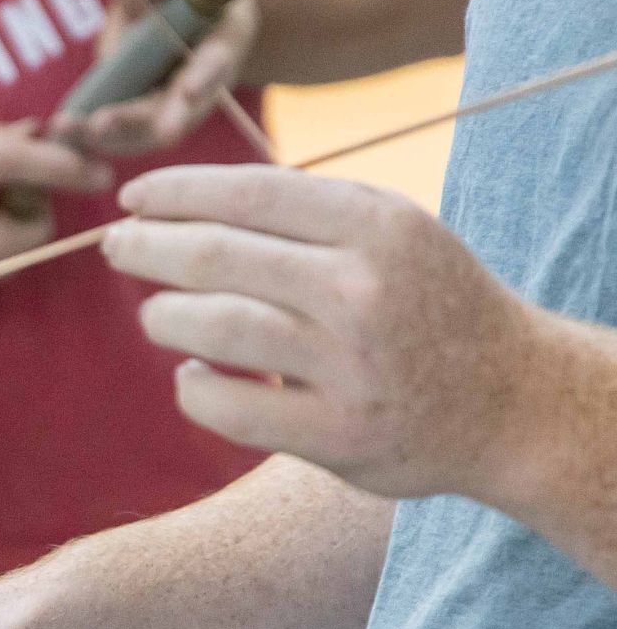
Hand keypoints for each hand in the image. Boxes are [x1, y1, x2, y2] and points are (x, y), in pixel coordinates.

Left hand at [50, 0, 259, 157]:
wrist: (169, 1)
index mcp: (223, 40)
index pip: (217, 62)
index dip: (204, 76)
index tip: (189, 91)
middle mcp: (202, 83)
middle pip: (178, 114)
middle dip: (141, 122)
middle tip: (103, 125)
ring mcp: (172, 107)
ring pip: (145, 133)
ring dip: (108, 137)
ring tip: (66, 130)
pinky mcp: (143, 118)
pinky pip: (120, 135)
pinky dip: (91, 138)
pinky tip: (59, 134)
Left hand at [103, 164, 539, 499]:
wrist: (513, 402)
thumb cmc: (425, 305)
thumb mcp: (391, 233)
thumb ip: (304, 215)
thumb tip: (181, 202)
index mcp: (377, 226)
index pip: (249, 193)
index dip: (176, 193)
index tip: (131, 199)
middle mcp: (363, 289)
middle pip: (215, 257)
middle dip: (147, 248)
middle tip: (115, 248)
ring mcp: (350, 366)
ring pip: (213, 328)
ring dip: (164, 319)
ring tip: (158, 317)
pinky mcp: (337, 435)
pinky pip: (226, 407)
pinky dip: (191, 390)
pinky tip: (191, 377)